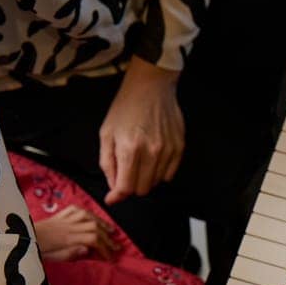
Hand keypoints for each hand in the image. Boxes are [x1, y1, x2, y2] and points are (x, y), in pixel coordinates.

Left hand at [36, 206, 116, 261]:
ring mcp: (65, 218)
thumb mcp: (56, 257)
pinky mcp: (60, 214)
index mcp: (68, 237)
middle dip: (108, 238)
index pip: (93, 240)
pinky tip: (94, 218)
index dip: (105, 248)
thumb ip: (73, 253)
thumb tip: (89, 249)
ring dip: (102, 223)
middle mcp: (69, 225)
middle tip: (117, 246)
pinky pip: (77, 210)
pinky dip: (88, 213)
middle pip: (94, 228)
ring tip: (111, 231)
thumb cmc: (39, 251)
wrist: (23, 238)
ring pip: (88, 217)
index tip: (111, 258)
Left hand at [99, 57, 183, 204]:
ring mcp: (168, 150)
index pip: (125, 187)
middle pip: (142, 189)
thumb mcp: (106, 134)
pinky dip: (159, 172)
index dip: (117, 196)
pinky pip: (169, 174)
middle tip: (126, 170)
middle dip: (131, 185)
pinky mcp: (179, 147)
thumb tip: (113, 190)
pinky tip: (152, 157)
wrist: (151, 87)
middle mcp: (151, 152)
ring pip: (156, 183)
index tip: (112, 198)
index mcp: (129, 148)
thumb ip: (108, 164)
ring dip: (145, 178)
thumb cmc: (125, 108)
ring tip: (140, 159)